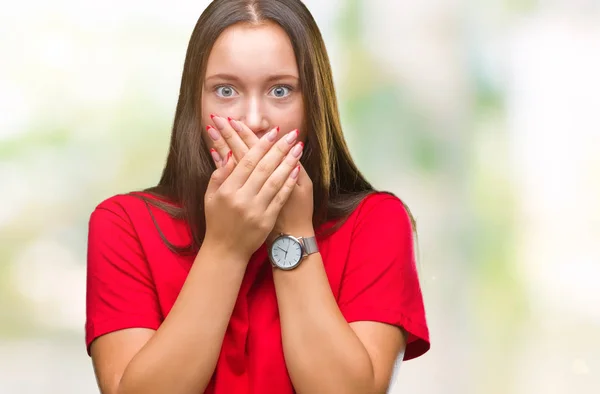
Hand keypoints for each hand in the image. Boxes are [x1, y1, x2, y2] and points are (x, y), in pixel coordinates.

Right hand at [204, 124, 303, 260]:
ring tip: (298, 148)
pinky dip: (289, 182)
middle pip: (264, 168)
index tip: (273, 132)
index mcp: (228, 190)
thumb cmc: (217, 220)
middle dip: (279, 149)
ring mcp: (256, 210)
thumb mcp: (210, 196)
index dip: (261, 145)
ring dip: (288, 162)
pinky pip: (280, 197)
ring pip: (275, 181)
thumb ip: (219, 174)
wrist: (226, 250)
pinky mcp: (267, 220)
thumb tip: (228, 152)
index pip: (247, 162)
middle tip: (291, 135)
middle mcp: (242, 199)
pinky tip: (297, 169)